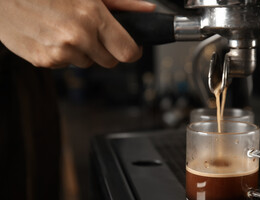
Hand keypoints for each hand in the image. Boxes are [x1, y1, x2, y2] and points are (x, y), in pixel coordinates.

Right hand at [0, 0, 155, 67]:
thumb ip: (121, 4)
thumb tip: (148, 10)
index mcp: (92, 17)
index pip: (128, 52)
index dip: (131, 51)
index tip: (129, 47)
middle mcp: (77, 38)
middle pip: (109, 62)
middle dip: (105, 50)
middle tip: (91, 32)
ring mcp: (59, 52)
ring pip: (86, 64)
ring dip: (81, 52)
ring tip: (63, 28)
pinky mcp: (43, 61)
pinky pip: (65, 65)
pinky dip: (62, 54)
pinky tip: (50, 35)